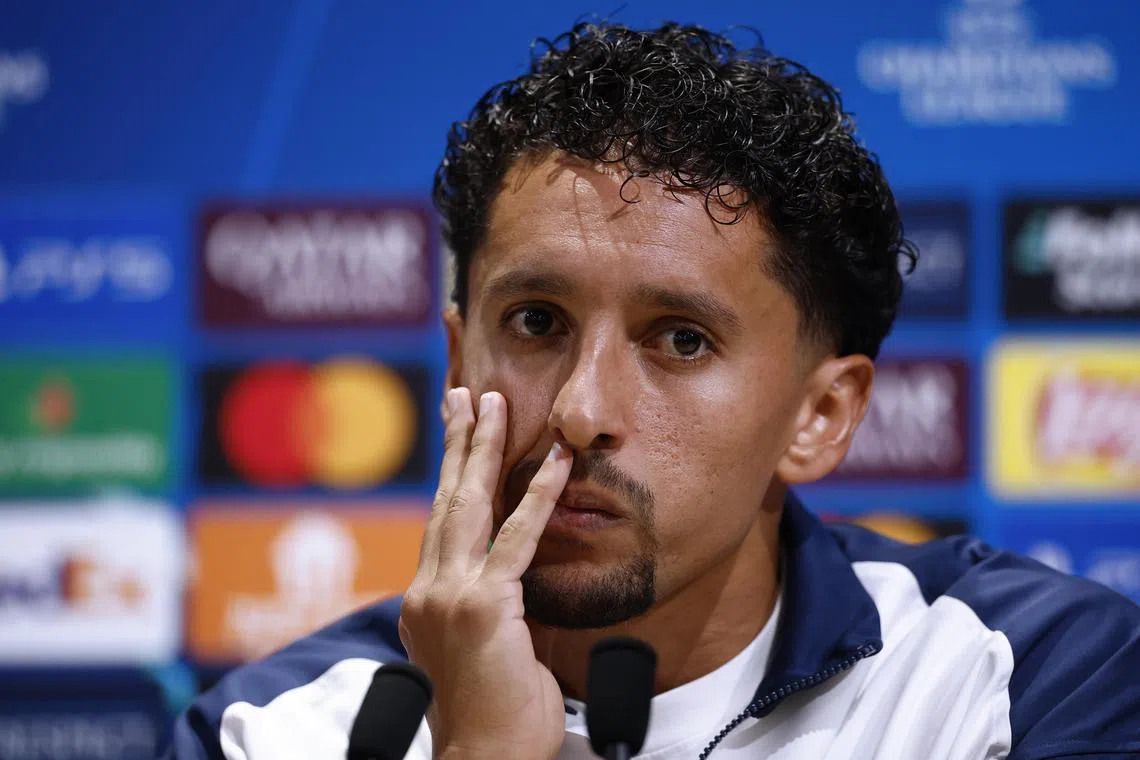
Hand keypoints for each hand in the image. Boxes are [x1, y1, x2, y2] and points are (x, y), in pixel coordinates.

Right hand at [399, 387, 572, 759]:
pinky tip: (557, 462)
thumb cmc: (494, 714)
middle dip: (457, 444)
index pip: (440, 522)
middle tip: (464, 396)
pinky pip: (517, 540)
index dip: (449, 475)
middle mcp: (428, 590)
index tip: (455, 434)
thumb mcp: (484, 649)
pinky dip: (540, 496)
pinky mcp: (484, 607)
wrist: (485, 758)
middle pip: (445, 501)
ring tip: (494, 404)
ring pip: (469, 506)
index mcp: (425, 600)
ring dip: (484, 449)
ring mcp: (450, 596)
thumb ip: (490, 604)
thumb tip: (510, 575)